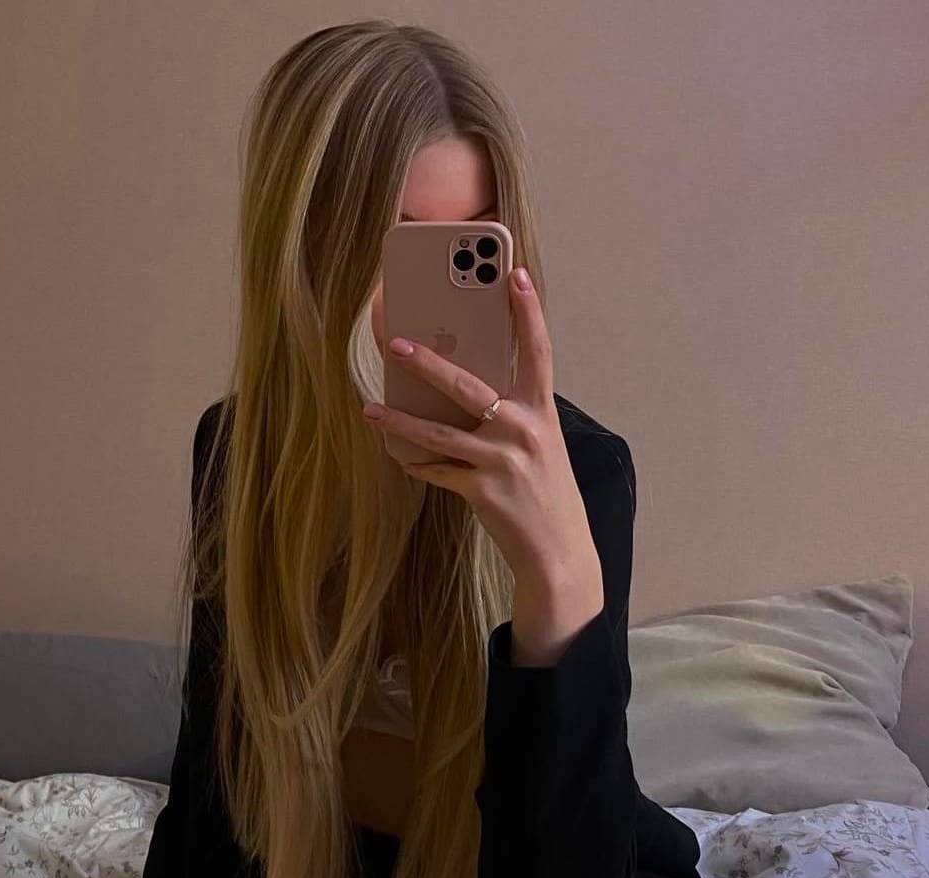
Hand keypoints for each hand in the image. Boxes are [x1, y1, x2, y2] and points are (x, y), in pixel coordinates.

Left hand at [362, 266, 601, 592]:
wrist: (558, 552)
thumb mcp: (541, 445)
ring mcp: (501, 461)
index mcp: (542, 412)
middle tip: (395, 343)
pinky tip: (396, 455)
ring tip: (370, 407)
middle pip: (467, 386)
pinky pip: (436, 471)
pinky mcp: (481, 490)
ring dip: (398, 420)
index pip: (538, 351)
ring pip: (437, 433)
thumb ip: (512, 415)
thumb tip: (468, 393)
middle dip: (428, 362)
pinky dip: (414, 463)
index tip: (516, 274)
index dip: (528, 312)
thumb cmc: (546, 493)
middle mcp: (523, 430)